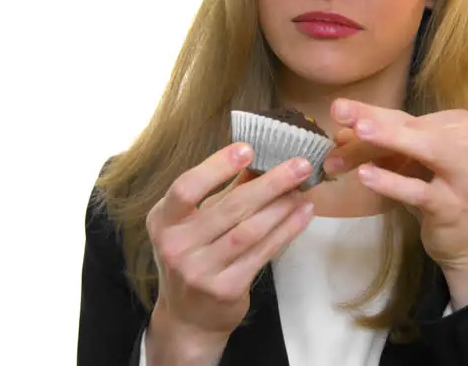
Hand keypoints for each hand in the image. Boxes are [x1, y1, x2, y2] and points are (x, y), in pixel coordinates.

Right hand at [145, 144, 315, 357]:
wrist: (188, 318)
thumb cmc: (194, 257)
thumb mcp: (195, 223)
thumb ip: (223, 192)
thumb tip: (260, 157)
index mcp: (163, 221)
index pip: (186, 188)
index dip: (216, 166)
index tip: (247, 148)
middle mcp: (176, 246)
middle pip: (228, 208)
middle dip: (270, 183)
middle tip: (299, 164)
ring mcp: (199, 271)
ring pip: (249, 231)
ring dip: (282, 207)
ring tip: (303, 189)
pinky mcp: (224, 289)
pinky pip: (262, 253)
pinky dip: (286, 231)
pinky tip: (303, 214)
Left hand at [323, 100, 467, 305]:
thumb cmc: (441, 195)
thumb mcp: (415, 165)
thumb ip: (386, 147)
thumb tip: (341, 132)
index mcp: (462, 126)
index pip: (408, 118)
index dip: (372, 114)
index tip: (338, 110)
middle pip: (412, 129)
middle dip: (372, 121)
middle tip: (338, 110)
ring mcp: (465, 176)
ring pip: (424, 149)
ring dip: (389, 138)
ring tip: (357, 131)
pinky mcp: (453, 206)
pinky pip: (419, 190)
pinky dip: (392, 181)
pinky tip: (365, 176)